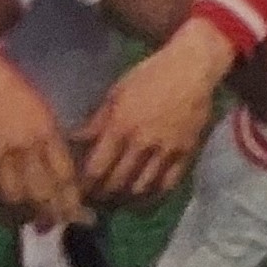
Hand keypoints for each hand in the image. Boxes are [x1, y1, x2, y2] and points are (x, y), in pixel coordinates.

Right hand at [0, 47, 86, 228]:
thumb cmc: (11, 87)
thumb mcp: (41, 109)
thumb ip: (51, 139)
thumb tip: (62, 169)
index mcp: (46, 132)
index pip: (65, 175)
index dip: (73, 200)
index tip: (83, 217)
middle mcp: (24, 148)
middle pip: (41, 192)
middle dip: (52, 214)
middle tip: (58, 225)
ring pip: (13, 198)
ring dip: (24, 215)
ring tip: (30, 223)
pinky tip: (0, 215)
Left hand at [75, 24, 234, 208]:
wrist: (193, 67)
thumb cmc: (150, 75)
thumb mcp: (116, 93)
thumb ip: (96, 122)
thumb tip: (73, 141)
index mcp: (121, 127)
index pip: (96, 169)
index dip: (84, 186)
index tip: (78, 190)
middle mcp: (142, 143)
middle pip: (117, 183)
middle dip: (102, 195)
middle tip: (95, 198)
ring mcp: (166, 150)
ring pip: (142, 187)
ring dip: (126, 197)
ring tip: (118, 198)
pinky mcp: (186, 152)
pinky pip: (169, 183)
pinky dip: (155, 194)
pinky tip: (146, 196)